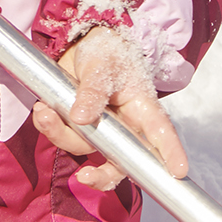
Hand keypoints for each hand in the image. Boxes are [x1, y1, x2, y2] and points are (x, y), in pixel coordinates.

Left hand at [41, 28, 186, 191]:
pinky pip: (63, 136)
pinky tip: (43, 109)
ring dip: (60, 133)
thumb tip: (81, 118)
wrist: (81, 44)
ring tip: (44, 111)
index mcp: (142, 108)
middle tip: (85, 177)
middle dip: (102, 175)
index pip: (161, 133)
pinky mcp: (78, 128)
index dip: (171, 153)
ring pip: (84, 148)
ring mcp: (101, 130)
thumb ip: (93, 91)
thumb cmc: (105, 51)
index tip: (178, 172)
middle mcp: (125, 126)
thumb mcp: (101, 66)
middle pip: (121, 162)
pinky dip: (49, 126)